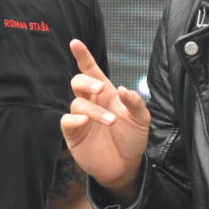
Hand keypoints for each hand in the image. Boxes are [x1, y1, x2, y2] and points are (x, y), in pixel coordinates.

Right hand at [60, 39, 150, 200]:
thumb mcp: (142, 119)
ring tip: (111, 121)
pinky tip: (85, 122)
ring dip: (94, 110)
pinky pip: (66, 121)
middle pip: (78, 82)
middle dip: (86, 81)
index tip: (75, 42)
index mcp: (106, 94)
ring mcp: (81, 118)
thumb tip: (122, 89)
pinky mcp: (74, 134)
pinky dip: (74, 119)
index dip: (83, 56)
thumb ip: (135, 102)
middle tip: (101, 89)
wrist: (126, 166)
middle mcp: (91, 102)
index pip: (91, 70)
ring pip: (77, 103)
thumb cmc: (132, 138)